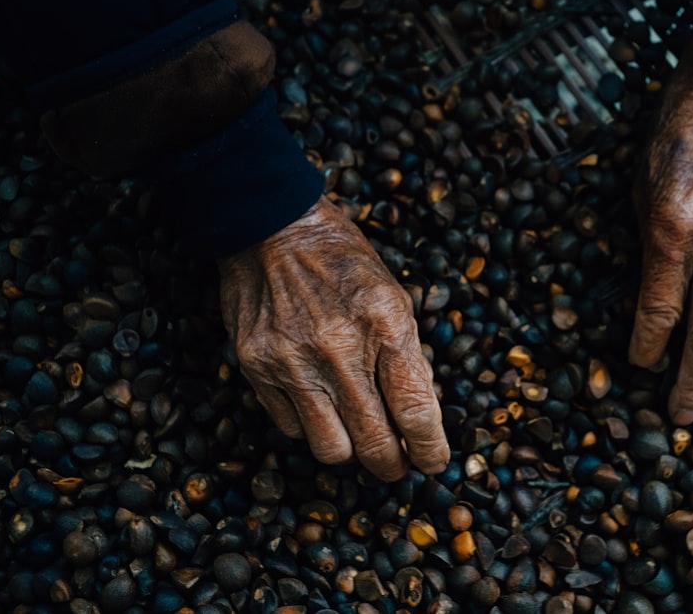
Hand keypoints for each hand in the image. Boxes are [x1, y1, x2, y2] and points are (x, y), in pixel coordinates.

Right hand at [218, 195, 449, 479]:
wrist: (271, 228)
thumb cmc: (342, 261)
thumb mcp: (393, 297)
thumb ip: (407, 355)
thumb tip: (421, 414)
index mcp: (384, 326)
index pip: (415, 411)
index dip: (430, 448)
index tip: (435, 463)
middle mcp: (339, 350)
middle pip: (375, 442)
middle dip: (394, 465)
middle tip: (400, 464)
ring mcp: (293, 362)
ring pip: (330, 449)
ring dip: (352, 452)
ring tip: (360, 438)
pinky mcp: (257, 368)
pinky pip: (291, 426)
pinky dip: (310, 426)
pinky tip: (319, 404)